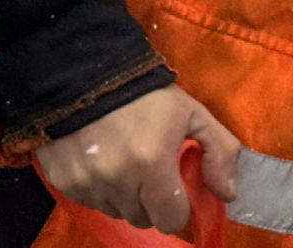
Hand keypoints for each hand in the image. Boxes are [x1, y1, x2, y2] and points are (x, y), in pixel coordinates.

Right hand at [36, 84, 238, 232]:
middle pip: (143, 219)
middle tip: (150, 171)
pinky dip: (100, 189)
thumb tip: (228, 193)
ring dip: (124, 197)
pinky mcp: (64, 182)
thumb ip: (220, 151)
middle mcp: (117, 181)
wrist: (86, 73)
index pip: (171, 219)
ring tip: (125, 162)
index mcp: (152, 164)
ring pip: (116, 212)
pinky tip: (102, 161)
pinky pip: (90, 202)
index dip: (177, 207)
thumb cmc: (146, 94)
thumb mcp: (192, 113)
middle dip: (151, 202)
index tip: (175, 189)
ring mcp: (87, 184)